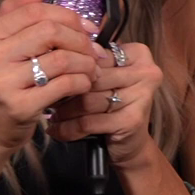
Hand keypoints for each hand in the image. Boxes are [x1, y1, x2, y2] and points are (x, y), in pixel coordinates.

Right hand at [0, 0, 99, 151]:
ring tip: (92, 69)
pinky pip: (64, 84)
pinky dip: (82, 81)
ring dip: (86, 62)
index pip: (34, 11)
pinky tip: (84, 84)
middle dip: (80, 39)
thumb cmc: (0, 86)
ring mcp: (3, 83)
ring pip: (61, 58)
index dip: (67, 16)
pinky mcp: (20, 106)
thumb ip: (17, 17)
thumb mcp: (0, 49)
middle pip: (50, 31)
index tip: (87, 27)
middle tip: (93, 51)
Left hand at [46, 40, 164, 169]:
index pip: (95, 55)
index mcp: (138, 54)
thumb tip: (55, 50)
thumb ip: (90, 61)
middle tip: (48, 97)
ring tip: (52, 114)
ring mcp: (141, 97)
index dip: (72, 67)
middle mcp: (146, 72)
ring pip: (87, 99)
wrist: (131, 144)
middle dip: (66, 89)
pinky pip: (88, 122)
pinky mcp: (131, 121)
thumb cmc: (115, 105)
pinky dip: (68, 128)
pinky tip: (57, 130)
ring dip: (64, 110)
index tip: (54, 76)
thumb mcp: (107, 77)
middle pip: (91, 77)